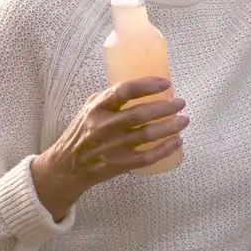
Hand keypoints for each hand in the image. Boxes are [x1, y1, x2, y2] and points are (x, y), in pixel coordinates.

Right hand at [31, 77, 187, 219]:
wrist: (66, 167)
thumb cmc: (82, 132)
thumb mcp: (89, 108)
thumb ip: (112, 98)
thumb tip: (144, 86)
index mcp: (96, 108)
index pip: (124, 91)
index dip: (147, 85)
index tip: (166, 83)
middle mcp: (103, 126)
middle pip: (140, 115)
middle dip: (165, 107)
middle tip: (181, 103)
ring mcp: (112, 147)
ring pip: (147, 135)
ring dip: (170, 126)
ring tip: (184, 120)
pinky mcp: (119, 165)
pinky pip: (147, 157)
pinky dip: (165, 149)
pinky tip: (177, 141)